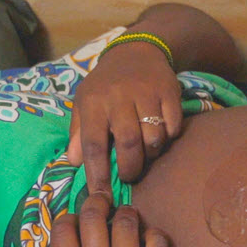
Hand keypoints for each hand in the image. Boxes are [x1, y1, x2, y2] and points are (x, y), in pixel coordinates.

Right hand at [50, 193, 179, 246]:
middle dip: (97, 202)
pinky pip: (156, 239)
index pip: (62, 229)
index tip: (77, 219)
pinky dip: (153, 235)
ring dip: (126, 215)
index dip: (69, 217)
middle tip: (103, 202)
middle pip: (93, 215)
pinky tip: (150, 243)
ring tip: (127, 220)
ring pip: (126, 221)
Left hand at [67, 39, 182, 196]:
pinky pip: (172, 126)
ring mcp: (146, 93)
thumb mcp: (84, 102)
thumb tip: (73, 162)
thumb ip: (78, 132)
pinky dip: (168, 137)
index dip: (96, 174)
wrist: (137, 51)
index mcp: (94, 103)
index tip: (100, 196)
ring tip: (145, 154)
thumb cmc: (106, 84)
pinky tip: (160, 135)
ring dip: (151, 154)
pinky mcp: (168, 92)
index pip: (93, 144)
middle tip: (129, 176)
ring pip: (153, 137)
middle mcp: (118, 97)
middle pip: (128, 143)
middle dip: (130, 168)